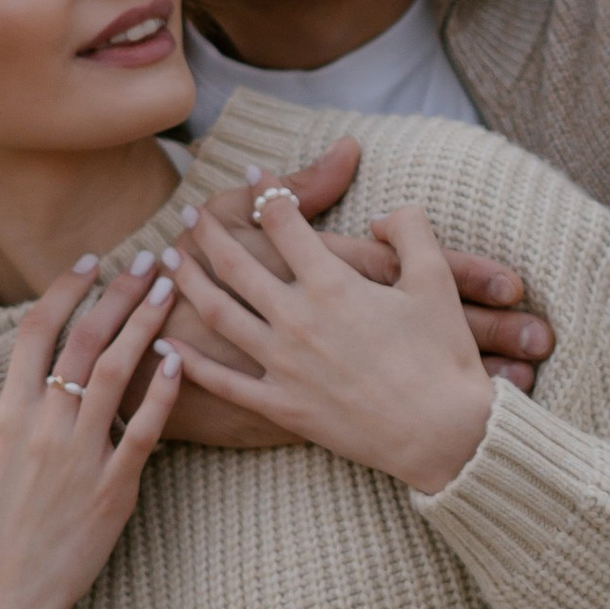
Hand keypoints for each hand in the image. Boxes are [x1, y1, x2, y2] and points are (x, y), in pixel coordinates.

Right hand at [0, 261, 180, 608]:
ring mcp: (84, 457)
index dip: (64, 289)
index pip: (37, 332)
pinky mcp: (116, 490)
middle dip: (119, 291)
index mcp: (6, 417)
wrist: (1, 603)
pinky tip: (180, 358)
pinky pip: (146, 430)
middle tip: (149, 258)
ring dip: (146, 323)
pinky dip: (164, 392)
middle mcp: (46, 427)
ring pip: (120, 373)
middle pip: (87, 341)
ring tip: (171, 288)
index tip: (88, 260)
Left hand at [160, 195, 494, 495]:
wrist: (444, 435)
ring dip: (187, 282)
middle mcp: (297, 319)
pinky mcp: (280, 405)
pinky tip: (165, 341)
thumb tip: (385, 215)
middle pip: (236, 264)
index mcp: (332, 283)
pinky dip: (188, 361)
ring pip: (219, 314)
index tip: (253, 174)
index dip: (267, 192)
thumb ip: (409, 231)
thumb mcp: (436, 280)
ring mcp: (283, 364)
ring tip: (167, 260)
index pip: (285, 223)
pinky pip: (223, 382)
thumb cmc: (443, 357)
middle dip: (208, 234)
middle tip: (189, 214)